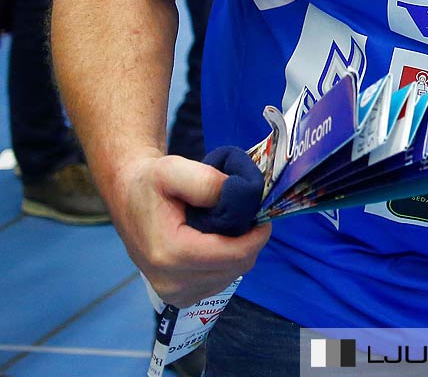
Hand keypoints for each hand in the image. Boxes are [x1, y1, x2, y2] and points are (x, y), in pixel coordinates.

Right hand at [111, 153, 271, 307]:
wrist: (128, 198)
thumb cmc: (150, 183)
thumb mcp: (173, 169)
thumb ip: (207, 181)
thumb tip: (239, 198)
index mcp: (169, 254)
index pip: (234, 255)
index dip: (257, 235)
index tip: (261, 213)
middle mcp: (170, 282)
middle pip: (236, 266)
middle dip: (248, 241)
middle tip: (244, 215)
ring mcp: (174, 294)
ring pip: (231, 275)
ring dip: (238, 251)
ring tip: (225, 226)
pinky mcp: (179, 297)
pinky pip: (220, 282)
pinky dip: (226, 262)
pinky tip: (216, 242)